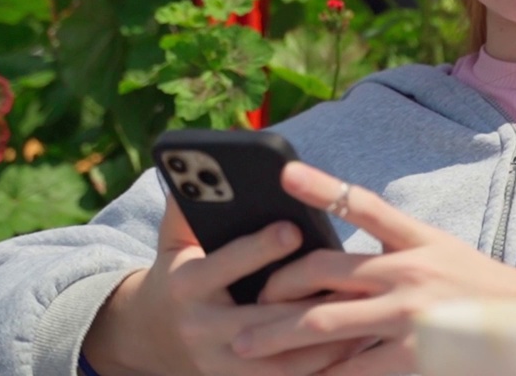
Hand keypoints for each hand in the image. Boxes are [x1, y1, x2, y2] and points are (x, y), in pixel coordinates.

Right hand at [82, 203, 362, 375]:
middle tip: (350, 279)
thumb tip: (201, 161)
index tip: (292, 228)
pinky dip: (322, 366)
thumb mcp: (172, 240)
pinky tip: (354, 346)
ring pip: (282, 356)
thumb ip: (187, 204)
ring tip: (364, 313)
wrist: (151, 338)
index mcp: (187, 285)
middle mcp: (202, 328)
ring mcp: (221, 363)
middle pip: (263, 317)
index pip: (225, 265)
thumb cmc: (176, 274)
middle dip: (307, 300)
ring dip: (325, 339)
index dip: (259, 248)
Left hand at [231, 162, 515, 375]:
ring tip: (245, 345)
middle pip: (324, 270)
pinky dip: (321, 372)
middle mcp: (409, 272)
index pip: (363, 204)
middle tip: (247, 299)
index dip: (322, 187)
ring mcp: (409, 316)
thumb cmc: (480, 288)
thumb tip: (334, 258)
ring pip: (325, 321)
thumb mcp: (441, 251)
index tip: (283, 173)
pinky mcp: (412, 356)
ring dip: (279, 334)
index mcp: (416, 239)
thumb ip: (392, 249)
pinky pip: (351, 367)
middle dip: (278, 287)